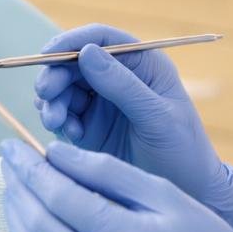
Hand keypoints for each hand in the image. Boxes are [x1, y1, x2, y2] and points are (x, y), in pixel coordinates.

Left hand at [0, 139, 232, 231]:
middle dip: (17, 190)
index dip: (29, 168)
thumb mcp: (163, 193)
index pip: (59, 194)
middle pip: (40, 225)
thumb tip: (56, 152)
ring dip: (15, 222)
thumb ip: (108, 171)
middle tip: (7, 164)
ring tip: (12, 193)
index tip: (12, 145)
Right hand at [33, 23, 232, 231]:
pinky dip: (57, 120)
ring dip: (52, 100)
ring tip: (55, 121)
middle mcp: (118, 78)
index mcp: (142, 64)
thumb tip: (86, 52)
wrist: (187, 193)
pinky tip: (68, 135)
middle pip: (74, 62)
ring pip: (63, 88)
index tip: (48, 54)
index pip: (102, 38)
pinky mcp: (88, 127)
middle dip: (55, 75)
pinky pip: (62, 114)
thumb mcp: (158, 117)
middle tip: (45, 94)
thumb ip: (124, 86)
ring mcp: (101, 102)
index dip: (71, 41)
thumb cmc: (183, 151)